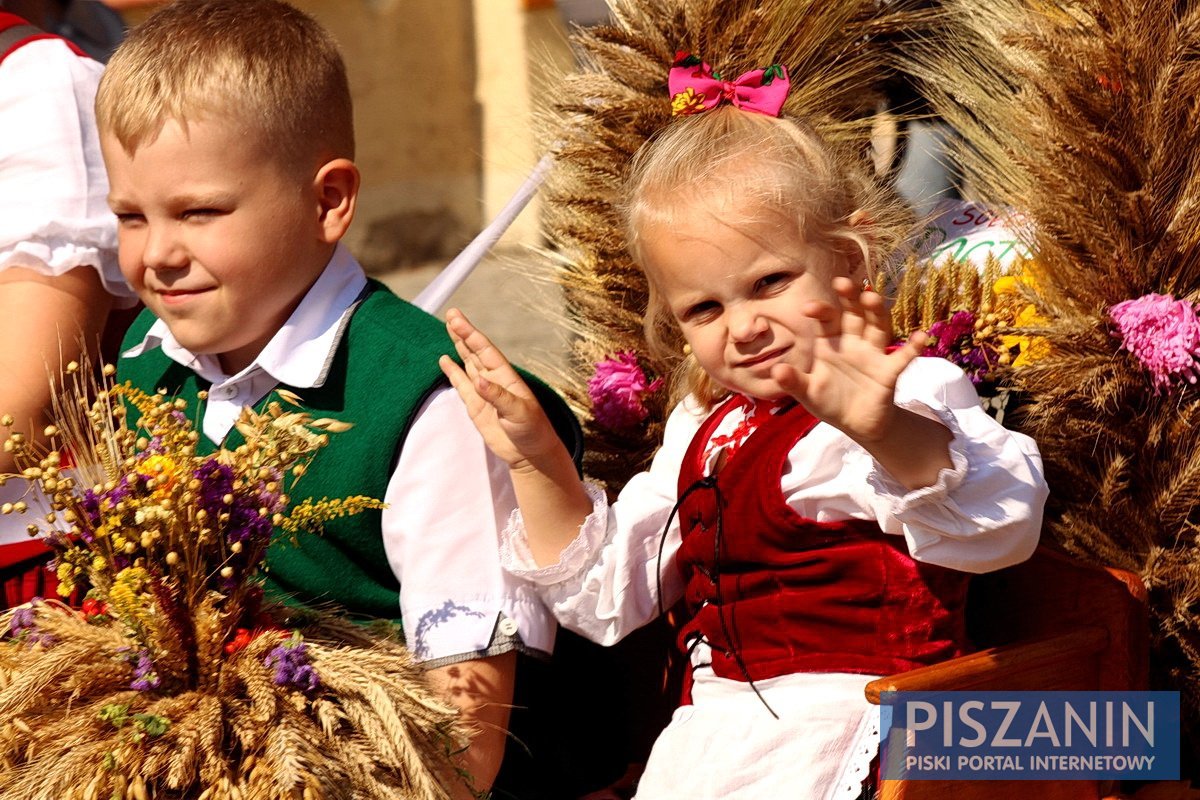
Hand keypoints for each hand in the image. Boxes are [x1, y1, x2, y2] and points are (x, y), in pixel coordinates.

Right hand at [439, 308, 563, 471]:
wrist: (530, 453)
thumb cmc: (532, 430)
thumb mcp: (519, 412)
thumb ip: (498, 397)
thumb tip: (478, 380)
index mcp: (505, 377)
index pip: (484, 350)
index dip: (470, 334)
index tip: (456, 320)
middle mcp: (493, 380)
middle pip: (474, 351)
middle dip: (462, 333)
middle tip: (451, 314)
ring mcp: (483, 392)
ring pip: (467, 363)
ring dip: (458, 347)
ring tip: (448, 328)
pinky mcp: (476, 406)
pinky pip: (461, 385)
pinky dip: (452, 372)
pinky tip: (445, 360)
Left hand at [771, 277, 925, 444]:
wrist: (857, 424)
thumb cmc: (831, 402)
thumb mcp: (808, 393)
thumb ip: (793, 381)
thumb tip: (776, 370)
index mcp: (831, 343)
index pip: (827, 320)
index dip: (821, 311)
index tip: (809, 308)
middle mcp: (854, 342)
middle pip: (855, 314)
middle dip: (850, 298)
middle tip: (844, 283)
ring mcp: (873, 354)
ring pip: (878, 327)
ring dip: (876, 312)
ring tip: (872, 297)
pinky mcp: (889, 371)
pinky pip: (903, 357)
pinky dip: (913, 347)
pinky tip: (921, 336)